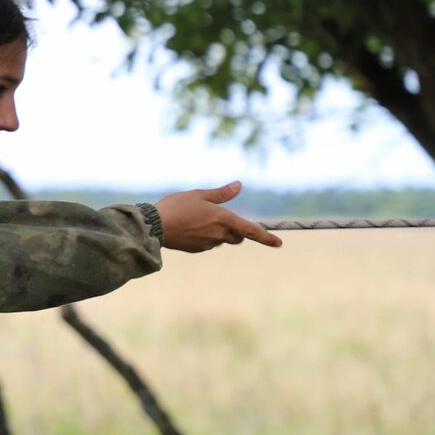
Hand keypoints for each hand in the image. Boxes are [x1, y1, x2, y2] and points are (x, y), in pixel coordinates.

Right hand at [153, 182, 281, 251]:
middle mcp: (219, 234)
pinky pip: (207, 243)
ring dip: (217, 232)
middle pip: (237, 237)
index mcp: (224, 219)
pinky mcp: (196, 249)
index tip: (279, 243)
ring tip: (197, 219)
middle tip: (221, 218)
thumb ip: (221, 193)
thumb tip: (239, 185)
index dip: (267, 237)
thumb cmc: (177, 207)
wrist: (155, 227)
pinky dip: (204, 236)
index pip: (251, 231)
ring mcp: (208, 244)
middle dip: (236, 231)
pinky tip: (189, 228)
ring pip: (221, 239)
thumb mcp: (200, 195)